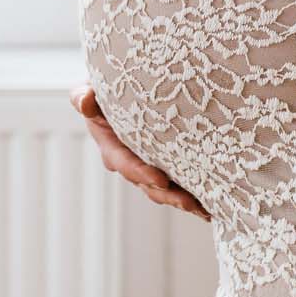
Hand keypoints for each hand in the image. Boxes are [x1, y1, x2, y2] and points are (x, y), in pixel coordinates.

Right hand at [69, 82, 210, 220]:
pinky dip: (193, 194)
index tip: (161, 179)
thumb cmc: (106, 87)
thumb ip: (84, 96)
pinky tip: (211, 205)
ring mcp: (149, 165)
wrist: (124, 88)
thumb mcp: (91, 90)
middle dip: (168, 195)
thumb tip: (84, 102)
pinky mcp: (167, 164)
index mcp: (111, 146)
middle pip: (148, 184)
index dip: (142, 173)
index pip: (126, 163)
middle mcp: (129, 161)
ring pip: (165, 190)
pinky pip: (179, 183)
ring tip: (205, 209)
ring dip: (183, 200)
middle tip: (190, 202)